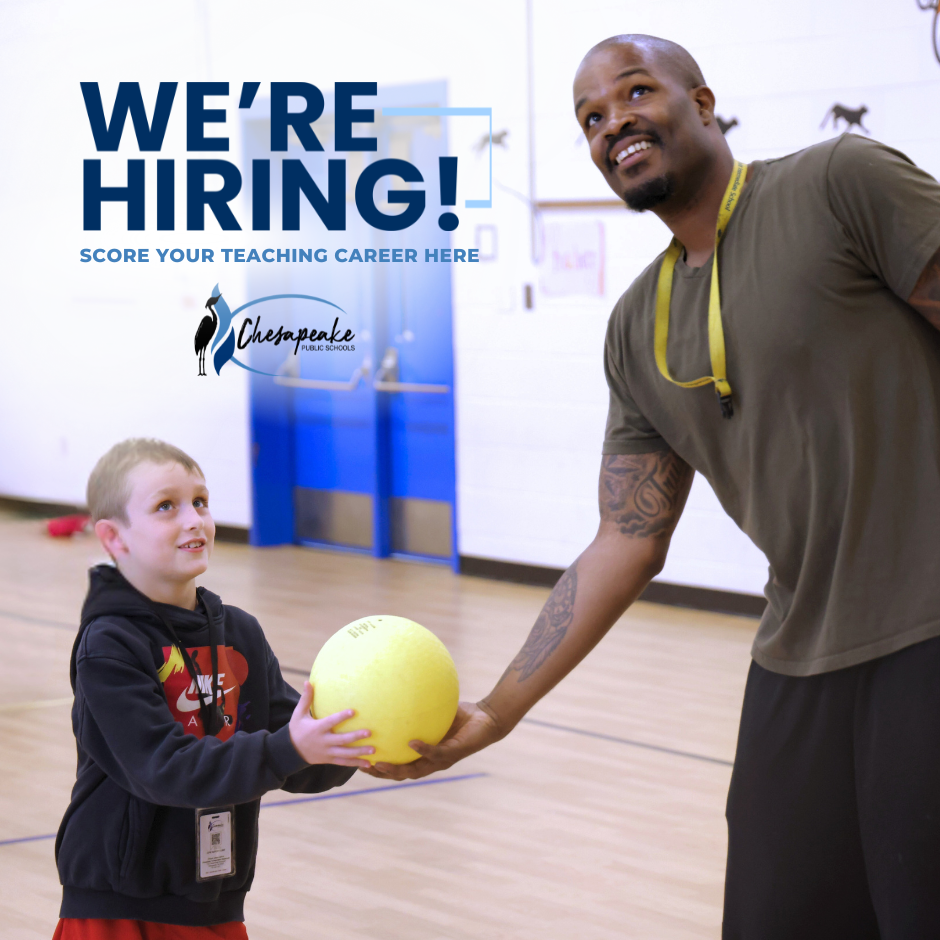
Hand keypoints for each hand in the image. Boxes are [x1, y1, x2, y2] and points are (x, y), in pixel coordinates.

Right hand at [288, 681, 373, 768]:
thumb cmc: (297, 729)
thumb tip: (308, 682)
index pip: (331, 722)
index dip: (341, 717)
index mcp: (317, 729)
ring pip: (345, 754)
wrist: (290, 752)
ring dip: (360, 752)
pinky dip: (356, 764)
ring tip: (374, 749)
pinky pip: (344, 763)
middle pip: (342, 740)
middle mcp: (324, 742)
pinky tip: (368, 764)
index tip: (353, 711)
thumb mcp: (298, 714)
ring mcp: (327, 753)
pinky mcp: (330, 760)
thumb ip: (306, 699)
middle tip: (369, 732)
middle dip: (356, 736)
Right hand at [361, 701, 502, 780]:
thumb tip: (398, 687)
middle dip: (382, 774)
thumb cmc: (461, 715)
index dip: (381, 769)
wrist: (487, 719)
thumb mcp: (435, 710)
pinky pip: (436, 753)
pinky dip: (423, 749)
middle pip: (402, 774)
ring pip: (416, 771)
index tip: (361, 763)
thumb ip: (418, 705)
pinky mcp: (454, 752)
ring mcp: (442, 759)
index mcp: (425, 755)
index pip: (399, 766)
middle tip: (364, 768)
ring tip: (380, 764)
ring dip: (397, 769)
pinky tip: (412, 743)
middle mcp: (432, 761)